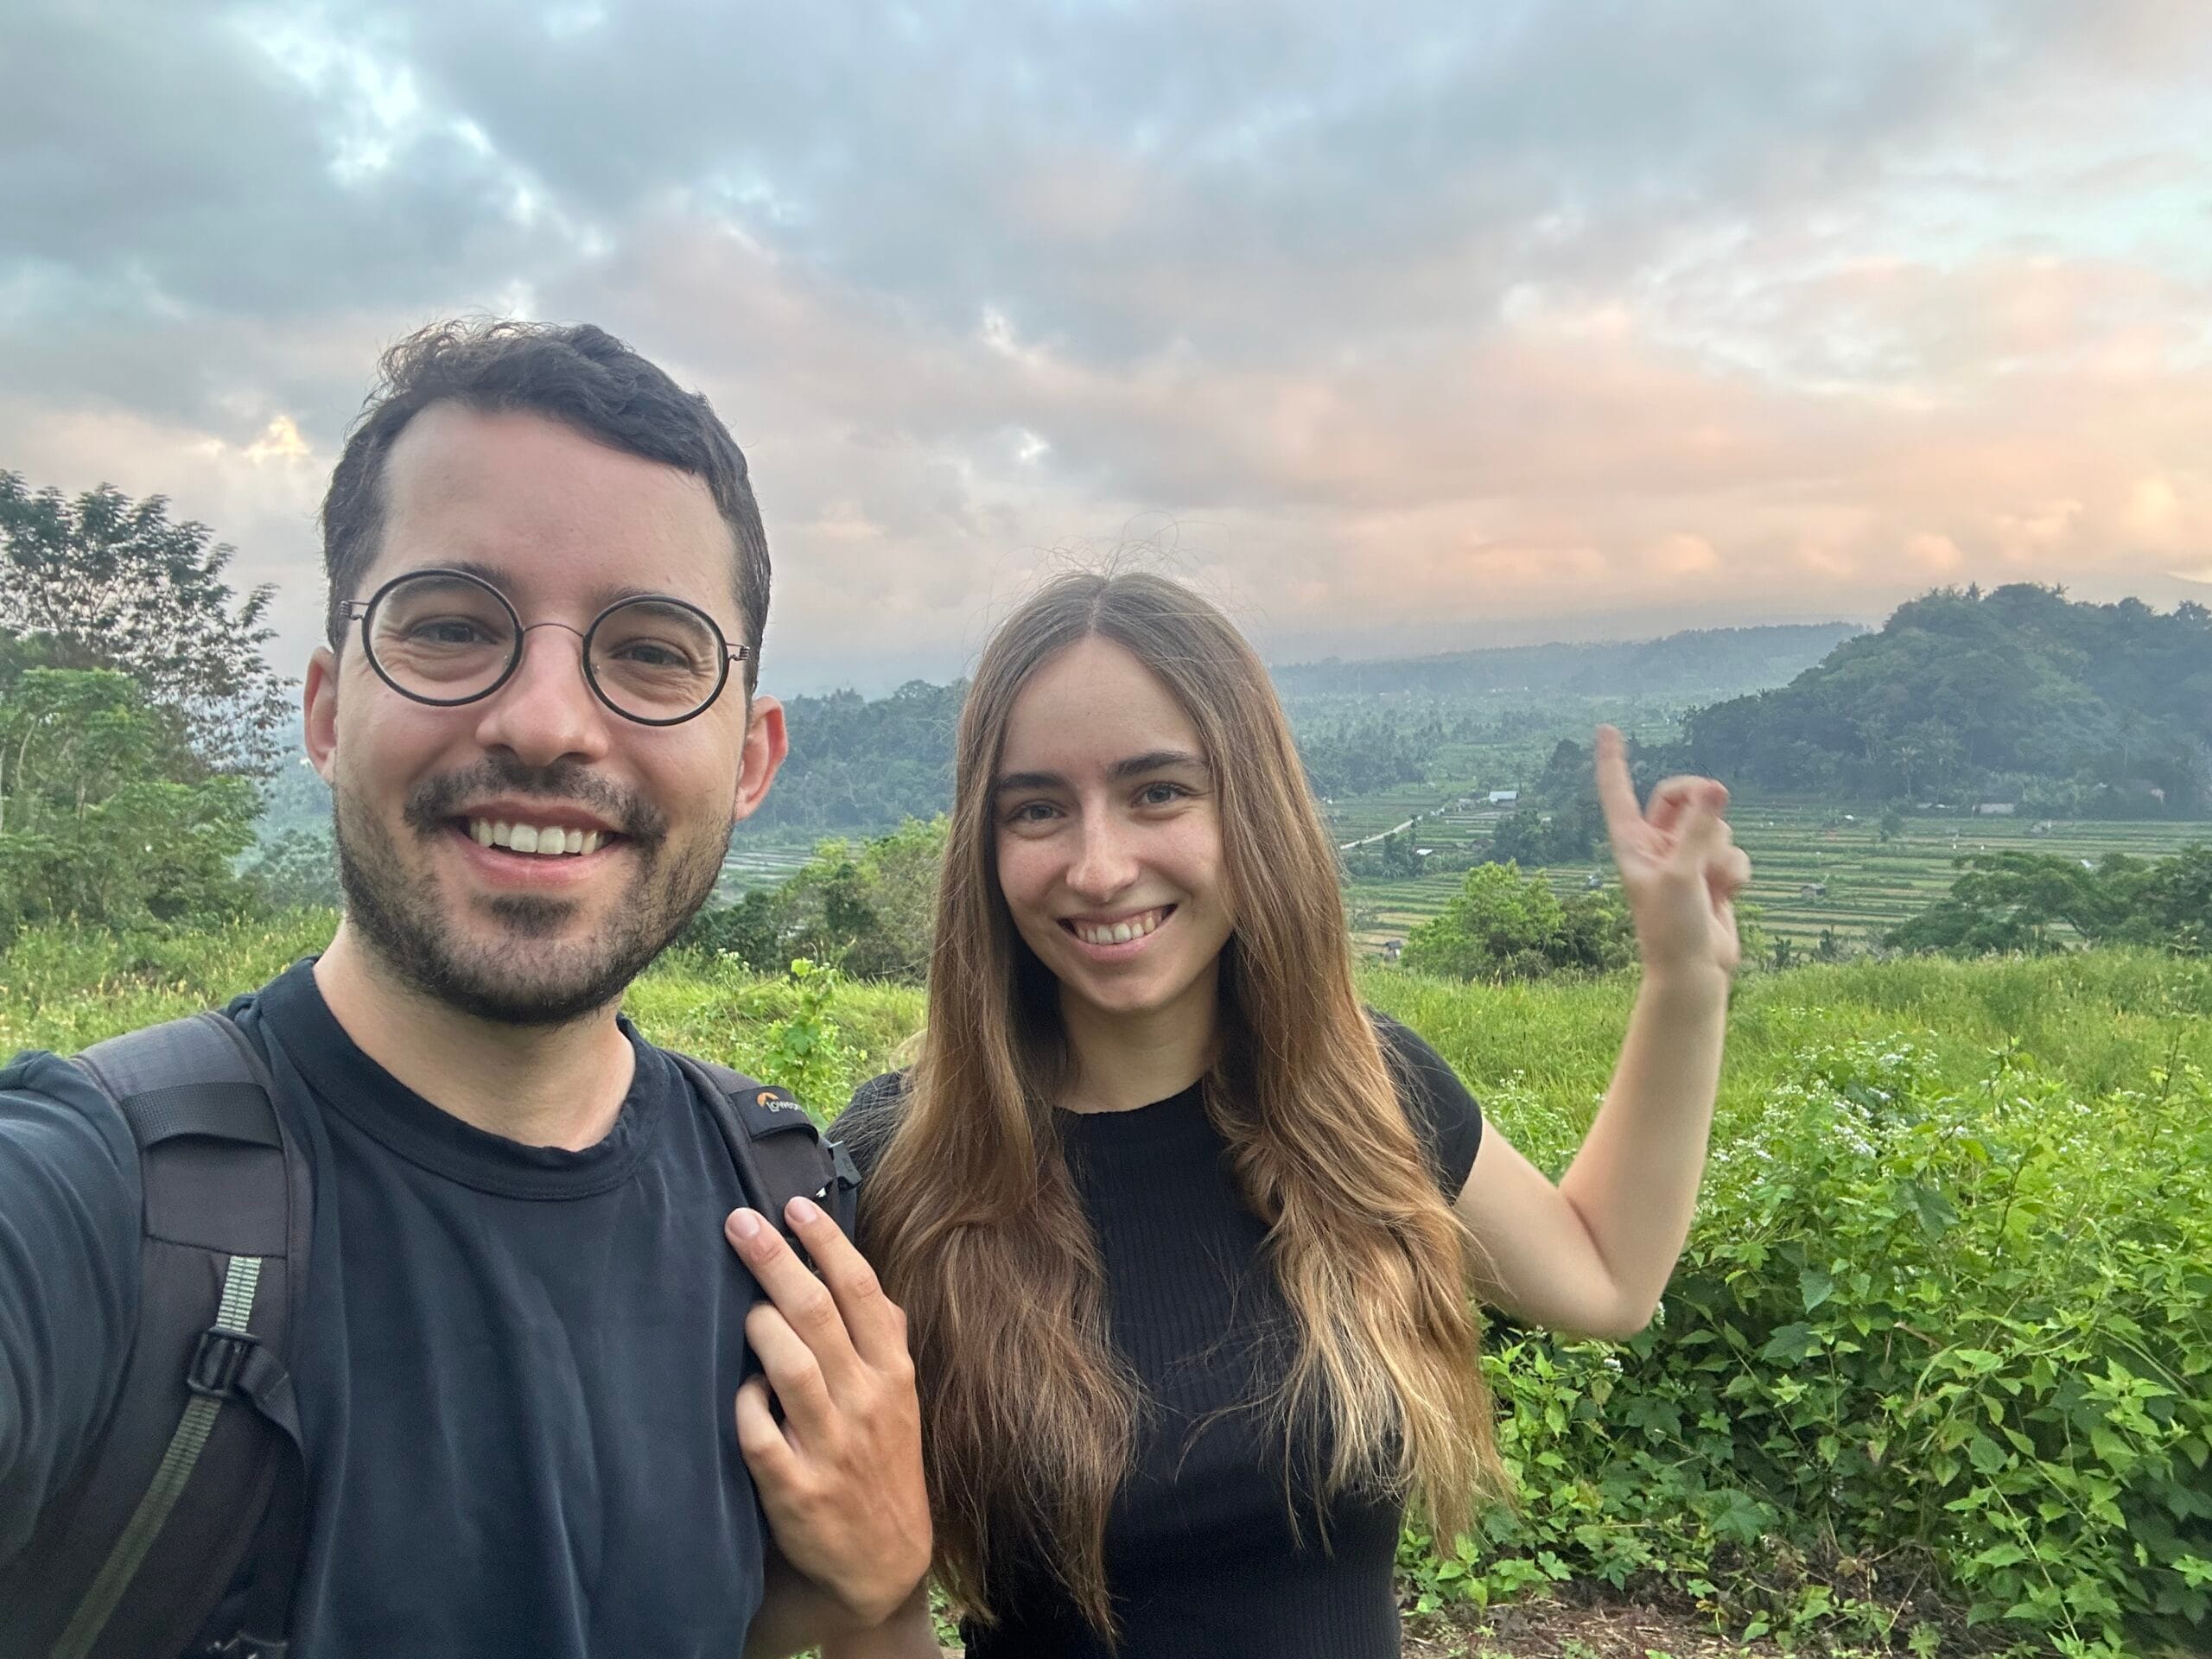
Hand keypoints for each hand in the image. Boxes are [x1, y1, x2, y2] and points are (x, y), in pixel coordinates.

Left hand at [725, 1198, 930, 1626]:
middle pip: (820, 1316)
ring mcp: (831, 1449)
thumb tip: (849, 1263)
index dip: (827, 1244)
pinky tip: (739, 1391)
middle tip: (741, 1222)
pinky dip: (745, 1406)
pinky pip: (759, 1435)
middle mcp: (867, 1404)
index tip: (795, 1205)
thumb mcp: (900, 1398)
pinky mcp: (796, 1492)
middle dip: (778, 1262)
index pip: (862, 1292)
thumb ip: (880, 1336)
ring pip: (792, 1369)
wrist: (882, 1562)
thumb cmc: (882, 1461)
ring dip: (761, 1327)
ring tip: (742, 1304)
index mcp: (892, 1373)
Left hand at [1592, 724, 1751, 978]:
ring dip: (1722, 851)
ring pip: (1716, 826)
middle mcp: (1656, 846)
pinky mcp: (1712, 874)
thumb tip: (1715, 789)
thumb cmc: (1672, 928)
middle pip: (1680, 796)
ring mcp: (1685, 859)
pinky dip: (1736, 872)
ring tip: (1711, 885)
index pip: (1619, 791)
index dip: (1612, 760)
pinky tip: (1727, 897)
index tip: (1606, 728)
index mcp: (1631, 843)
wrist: (1694, 971)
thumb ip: (1699, 829)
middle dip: (1700, 800)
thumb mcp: (1682, 873)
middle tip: (1716, 799)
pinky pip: (1734, 852)